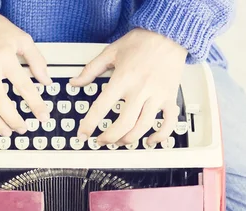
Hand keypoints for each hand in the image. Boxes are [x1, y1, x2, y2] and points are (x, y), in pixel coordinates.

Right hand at [0, 11, 51, 136]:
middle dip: (14, 119)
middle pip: (0, 102)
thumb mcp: (21, 38)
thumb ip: (36, 60)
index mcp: (4, 57)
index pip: (24, 87)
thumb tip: (46, 81)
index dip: (35, 104)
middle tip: (23, 128)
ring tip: (6, 131)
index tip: (43, 116)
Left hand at [70, 28, 186, 145]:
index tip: (83, 134)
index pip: (101, 107)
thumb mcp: (111, 52)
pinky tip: (150, 141)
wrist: (169, 33)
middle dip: (109, 138)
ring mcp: (157, 95)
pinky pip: (168, 122)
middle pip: (123, 124)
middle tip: (101, 141)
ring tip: (120, 141)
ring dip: (129, 139)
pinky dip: (160, 136)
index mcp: (123, 78)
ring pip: (143, 126)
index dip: (89, 124)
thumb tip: (75, 82)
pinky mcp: (170, 97)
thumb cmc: (142, 41)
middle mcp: (140, 89)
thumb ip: (91, 69)